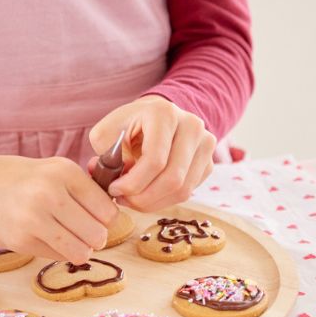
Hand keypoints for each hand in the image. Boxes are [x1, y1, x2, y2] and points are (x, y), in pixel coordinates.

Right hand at [0, 153, 117, 263]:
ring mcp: (34, 218)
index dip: (106, 219)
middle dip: (95, 238)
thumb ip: (83, 190)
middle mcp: (50, 193)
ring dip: (79, 250)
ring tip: (68, 239)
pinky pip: (57, 256)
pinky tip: (43, 238)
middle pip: (98, 233)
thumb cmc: (20, 178)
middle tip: (82, 232)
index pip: (108, 210)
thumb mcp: (53, 170)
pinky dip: (56, 251)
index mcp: (64, 171)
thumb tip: (114, 218)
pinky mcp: (20, 240)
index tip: (95, 218)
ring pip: (82, 251)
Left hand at [89, 95, 215, 211]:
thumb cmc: (128, 125)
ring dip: (153, 202)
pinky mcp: (208, 162)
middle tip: (122, 199)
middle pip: (173, 179)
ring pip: (183, 190)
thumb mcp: (107, 133)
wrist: (154, 117)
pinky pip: (187, 192)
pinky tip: (147, 193)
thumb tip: (115, 181)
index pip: (155, 160)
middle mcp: (191, 126)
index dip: (133, 183)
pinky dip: (164, 200)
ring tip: (132, 198)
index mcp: (164, 114)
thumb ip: (106, 157)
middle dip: (143, 198)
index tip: (114, 189)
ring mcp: (205, 144)